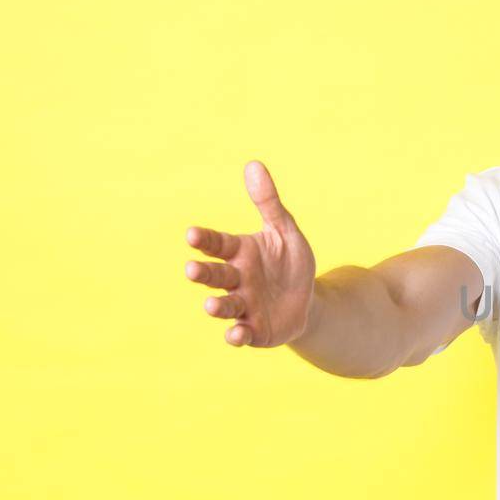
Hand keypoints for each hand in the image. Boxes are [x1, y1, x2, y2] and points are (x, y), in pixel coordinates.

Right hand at [183, 160, 316, 346]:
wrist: (307, 300)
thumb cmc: (290, 262)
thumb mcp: (285, 231)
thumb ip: (269, 203)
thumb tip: (254, 164)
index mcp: (239, 252)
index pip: (217, 243)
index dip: (204, 240)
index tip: (192, 234)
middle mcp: (235, 279)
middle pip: (215, 275)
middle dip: (202, 273)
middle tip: (191, 269)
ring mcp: (242, 306)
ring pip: (224, 305)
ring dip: (216, 306)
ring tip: (211, 305)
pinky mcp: (254, 330)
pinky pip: (241, 333)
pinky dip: (236, 335)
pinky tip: (236, 334)